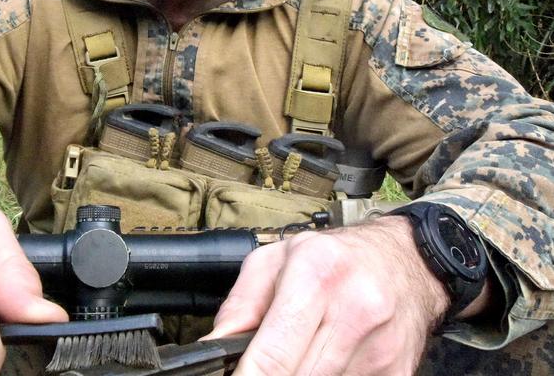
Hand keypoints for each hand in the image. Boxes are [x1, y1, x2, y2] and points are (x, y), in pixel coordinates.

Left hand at [206, 217, 449, 374]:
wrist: (407, 260)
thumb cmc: (334, 257)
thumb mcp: (274, 260)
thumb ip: (239, 306)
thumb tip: (213, 349)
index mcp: (315, 276)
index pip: (274, 355)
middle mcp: (354, 311)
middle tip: (263, 364)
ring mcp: (382, 348)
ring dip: (302, 375)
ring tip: (300, 350)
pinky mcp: (399, 371)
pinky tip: (326, 359)